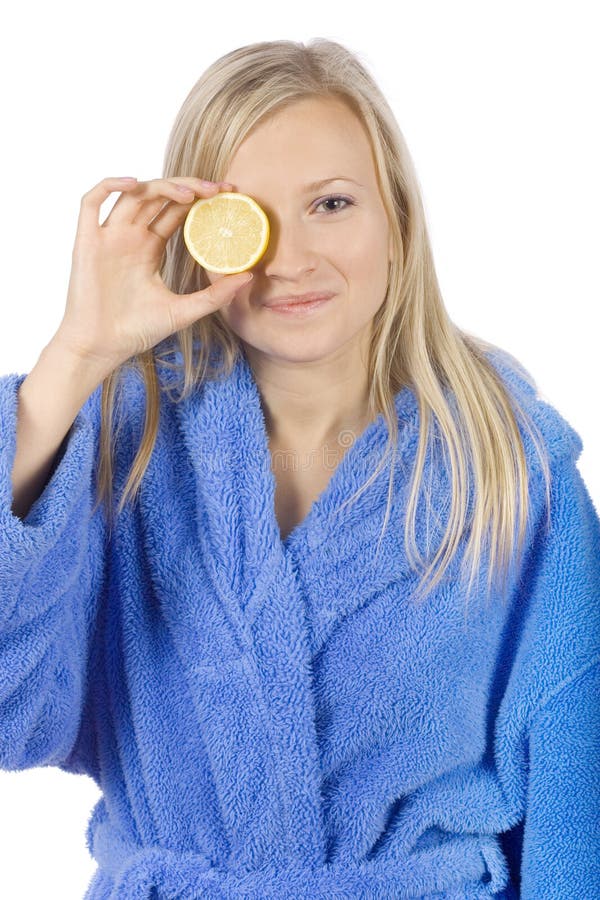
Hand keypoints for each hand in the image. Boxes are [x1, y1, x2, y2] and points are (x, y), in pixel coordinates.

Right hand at [54, 176, 251, 374]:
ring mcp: (108, 236)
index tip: (227, 194)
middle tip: (217, 190)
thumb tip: (249, 276)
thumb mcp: (185, 311)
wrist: (103, 347)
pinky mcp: (87, 241)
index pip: (176, 211)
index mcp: (150, 247)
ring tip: (190, 194)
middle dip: (188, 187)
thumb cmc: (137, 330)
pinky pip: (91, 202)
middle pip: (158, 195)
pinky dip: (109, 185)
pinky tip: (133, 184)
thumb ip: (215, 295)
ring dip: (160, 185)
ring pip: (132, 194)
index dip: (200, 198)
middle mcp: (130, 236)